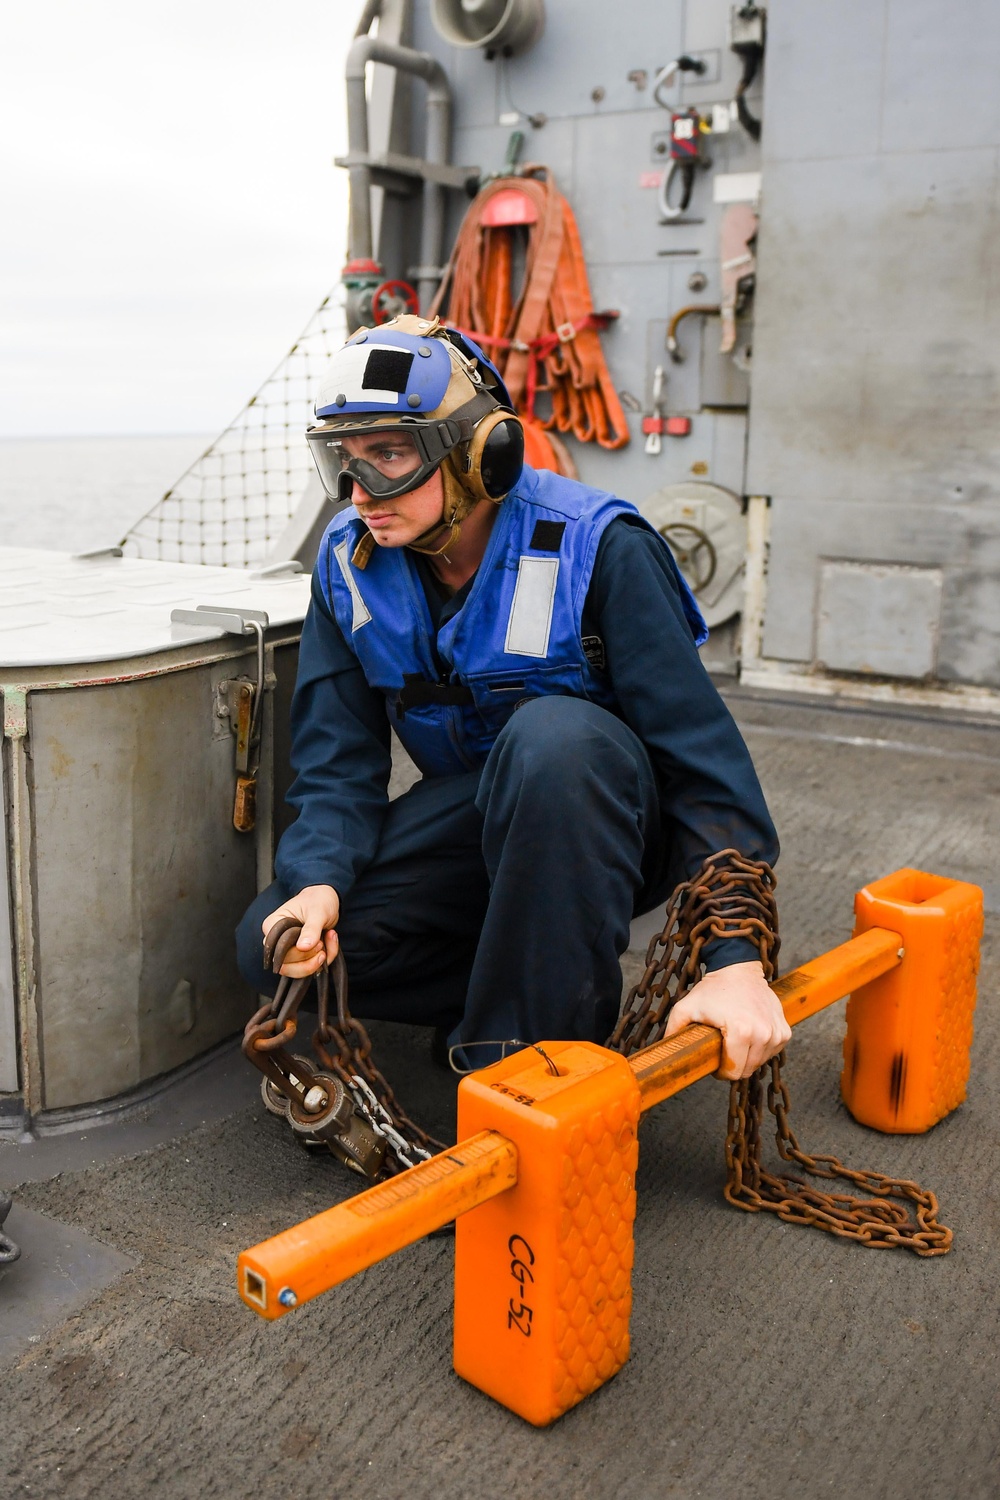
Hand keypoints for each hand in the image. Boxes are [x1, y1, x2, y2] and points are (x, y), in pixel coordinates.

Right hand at [261, 885, 339, 977]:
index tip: (316, 943)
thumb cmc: (318, 900)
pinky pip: (310, 967)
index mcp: (272, 926)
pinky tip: (330, 940)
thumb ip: (311, 929)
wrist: (327, 899)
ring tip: (329, 939)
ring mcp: (288, 949)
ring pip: (297, 970)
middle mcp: (276, 940)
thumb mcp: (317, 911)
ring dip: (318, 960)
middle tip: (322, 942)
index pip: (277, 950)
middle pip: (286, 965)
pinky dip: (326, 957)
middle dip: (310, 957)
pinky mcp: (300, 955)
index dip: (297, 954)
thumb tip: (303, 947)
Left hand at [663, 960, 790, 1079]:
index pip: (733, 1072)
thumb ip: (673, 1030)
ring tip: (735, 1038)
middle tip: (723, 1048)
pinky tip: (750, 1034)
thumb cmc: (713, 989)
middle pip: (747, 1070)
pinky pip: (772, 1052)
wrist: (738, 968)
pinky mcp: (785, 1031)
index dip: (720, 1071)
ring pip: (760, 1063)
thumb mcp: (686, 1007)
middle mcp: (763, 1034)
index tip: (714, 1059)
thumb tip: (665, 1052)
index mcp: (741, 1032)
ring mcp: (777, 1033)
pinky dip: (761, 1049)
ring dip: (747, 1056)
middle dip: (733, 1064)